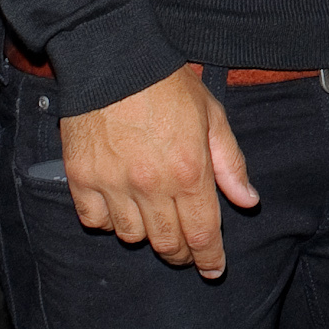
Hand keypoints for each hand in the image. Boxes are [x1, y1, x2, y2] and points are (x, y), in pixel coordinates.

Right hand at [61, 65, 258, 278]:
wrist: (113, 59)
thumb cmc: (167, 86)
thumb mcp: (213, 117)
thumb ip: (230, 163)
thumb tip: (247, 201)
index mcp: (190, 172)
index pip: (203, 234)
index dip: (210, 259)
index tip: (213, 270)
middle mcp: (151, 185)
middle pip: (167, 242)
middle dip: (181, 253)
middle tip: (185, 251)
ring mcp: (113, 183)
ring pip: (131, 236)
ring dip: (146, 237)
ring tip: (153, 223)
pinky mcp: (81, 177)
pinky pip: (95, 220)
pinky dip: (108, 222)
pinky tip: (119, 208)